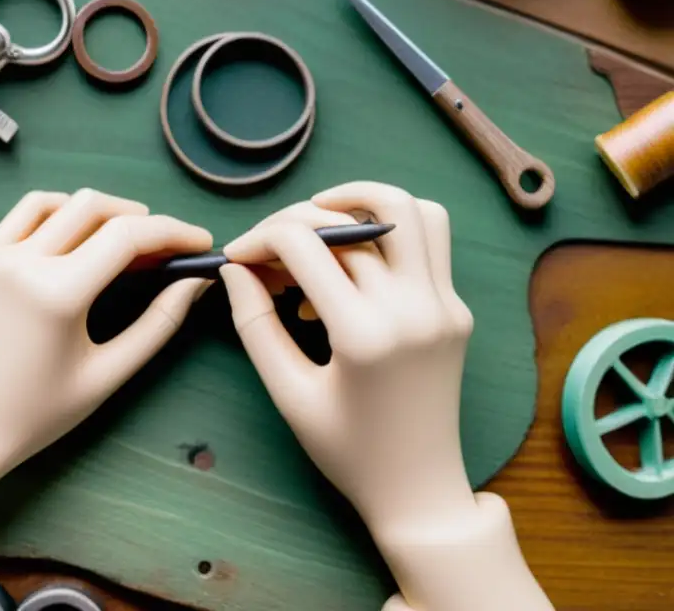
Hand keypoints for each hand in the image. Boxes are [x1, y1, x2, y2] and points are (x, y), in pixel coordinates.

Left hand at [0, 188, 211, 485]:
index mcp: (57, 293)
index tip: (202, 244)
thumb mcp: (105, 376)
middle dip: (145, 220)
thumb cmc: (34, 415)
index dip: (174, 232)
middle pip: (98, 207)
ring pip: (64, 201)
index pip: (128, 236)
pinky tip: (84, 232)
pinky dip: (64, 209)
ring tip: (132, 239)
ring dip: (104, 209)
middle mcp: (24, 261)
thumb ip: (157, 325)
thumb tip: (195, 284)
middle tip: (171, 249)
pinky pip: (29, 211)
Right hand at [219, 181, 476, 538]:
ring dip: (361, 200)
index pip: (305, 244)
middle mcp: (413, 308)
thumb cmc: (346, 450)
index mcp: (365, 334)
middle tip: (268, 250)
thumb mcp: (289, 393)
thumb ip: (256, 325)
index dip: (259, 238)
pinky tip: (354, 256)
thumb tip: (233, 269)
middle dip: (296, 222)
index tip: (235, 256)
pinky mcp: (457, 308)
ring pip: (410, 210)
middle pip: (350, 222)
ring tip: (318, 219)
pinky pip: (432, 240)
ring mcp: (444, 304)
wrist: (419, 489)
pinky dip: (392, 228)